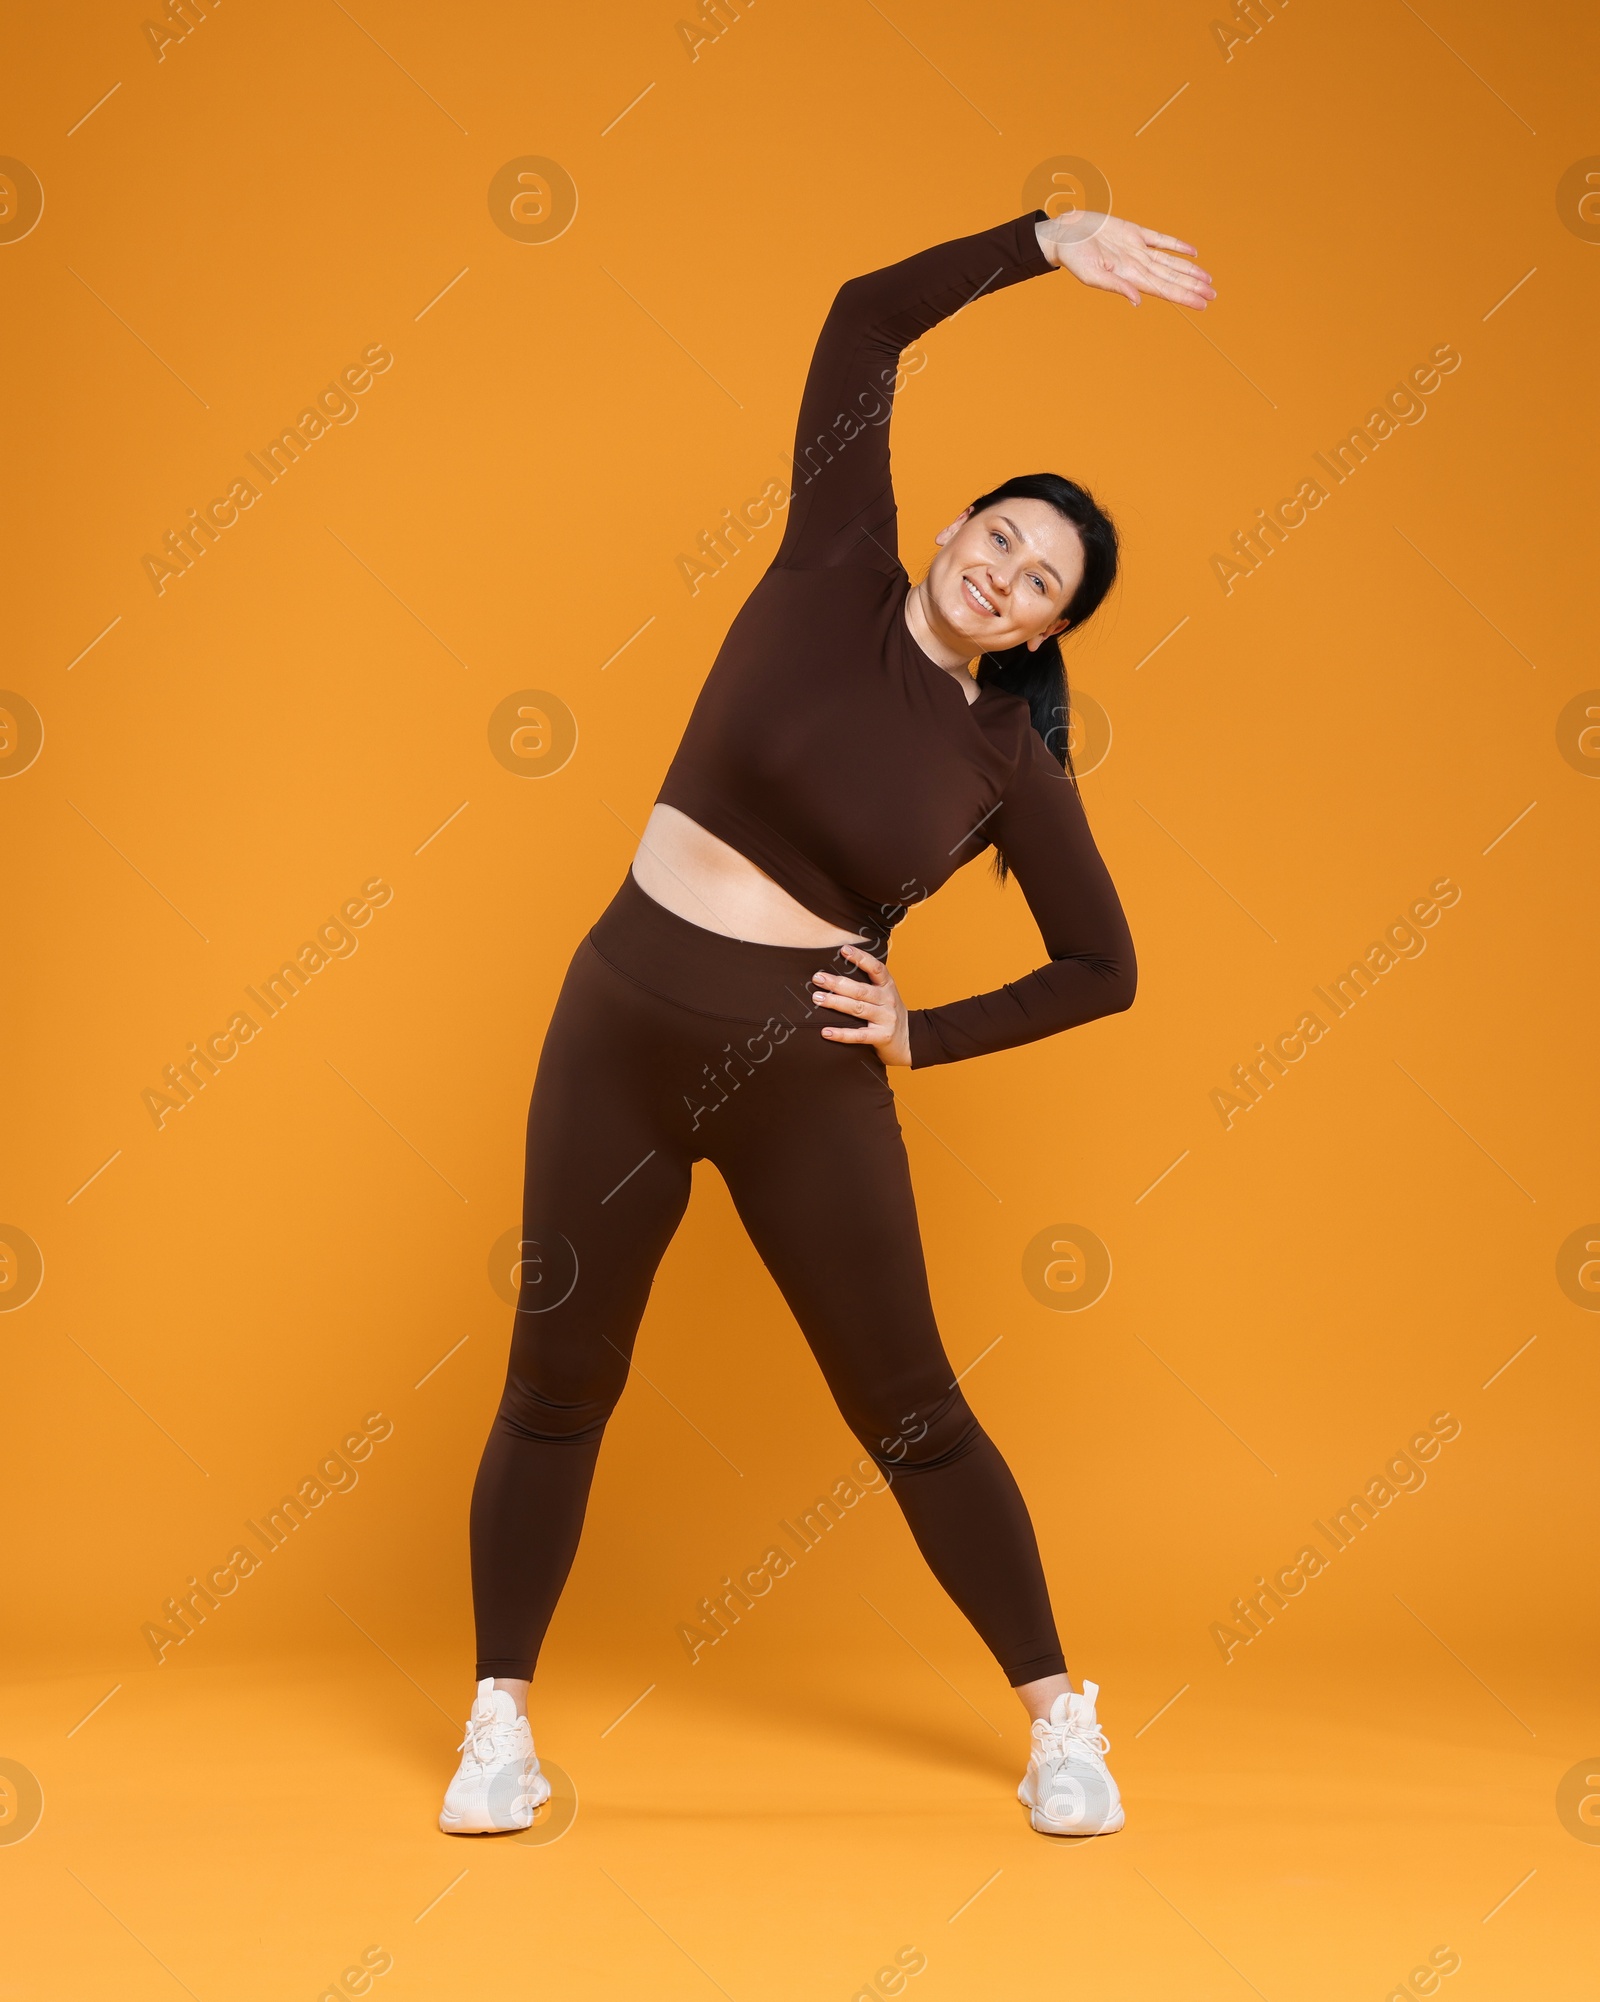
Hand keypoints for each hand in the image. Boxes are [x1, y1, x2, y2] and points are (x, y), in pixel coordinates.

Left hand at [811, 946, 910, 1067]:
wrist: (908, 1040)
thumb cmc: (888, 1013)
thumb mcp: (885, 994)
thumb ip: (868, 984)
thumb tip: (835, 973)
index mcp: (888, 986)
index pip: (876, 968)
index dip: (861, 958)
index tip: (844, 949)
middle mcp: (888, 1001)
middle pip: (861, 990)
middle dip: (837, 983)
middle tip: (818, 978)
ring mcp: (886, 1019)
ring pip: (857, 1009)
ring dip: (835, 1002)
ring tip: (817, 998)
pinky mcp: (881, 1037)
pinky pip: (858, 1035)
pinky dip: (841, 1034)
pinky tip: (825, 1032)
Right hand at [1036, 212, 1214, 309]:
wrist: (1064, 233)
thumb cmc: (1073, 257)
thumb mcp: (1092, 274)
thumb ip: (1117, 287)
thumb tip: (1138, 301)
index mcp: (1130, 277)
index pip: (1164, 289)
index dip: (1184, 296)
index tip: (1202, 304)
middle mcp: (1137, 265)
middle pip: (1171, 278)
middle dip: (1192, 286)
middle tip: (1213, 295)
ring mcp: (1137, 249)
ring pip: (1170, 262)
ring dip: (1189, 271)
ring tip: (1207, 280)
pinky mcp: (1133, 232)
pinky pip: (1160, 239)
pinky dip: (1177, 246)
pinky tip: (1193, 253)